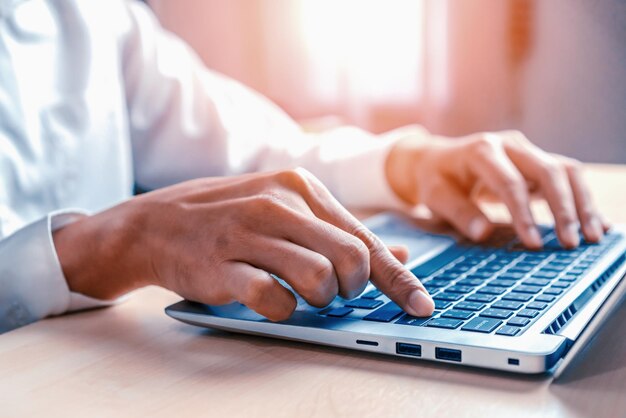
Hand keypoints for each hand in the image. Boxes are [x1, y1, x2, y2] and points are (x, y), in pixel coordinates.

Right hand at [54, 169, 433, 320]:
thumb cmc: (228, 219)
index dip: (398, 278)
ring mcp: (248, 233)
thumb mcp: (285, 209)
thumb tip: (397, 254)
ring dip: (319, 300)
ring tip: (303, 296)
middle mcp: (279, 203)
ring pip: (318, 278)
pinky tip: (271, 300)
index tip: (421, 306)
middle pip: (351, 258)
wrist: (153, 224)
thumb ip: (339, 231)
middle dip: (353, 289)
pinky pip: (273, 298)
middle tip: (336, 294)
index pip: (365, 238)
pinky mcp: (222, 265)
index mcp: (300, 186)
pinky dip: (282, 309)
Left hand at [386, 130, 608, 248]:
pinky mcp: (537, 161)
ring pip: (566, 170)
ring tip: (592, 237)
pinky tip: (596, 223)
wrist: (438, 159)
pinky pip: (568, 176)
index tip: (534, 243)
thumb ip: (458, 212)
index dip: (524, 213)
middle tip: (570, 244)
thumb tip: (484, 232)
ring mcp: (527, 150)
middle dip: (563, 208)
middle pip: (548, 171)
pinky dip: (583, 199)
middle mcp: (509, 145)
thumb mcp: (435, 196)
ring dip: (582, 203)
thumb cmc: (437, 179)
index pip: (510, 182)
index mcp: (481, 151)